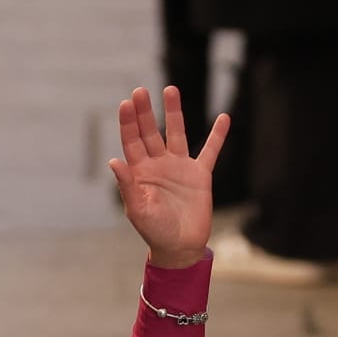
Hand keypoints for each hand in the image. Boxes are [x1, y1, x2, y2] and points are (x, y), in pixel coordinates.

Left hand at [108, 86, 230, 269]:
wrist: (179, 247)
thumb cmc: (154, 231)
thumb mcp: (138, 210)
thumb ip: (127, 186)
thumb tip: (114, 161)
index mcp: (139, 173)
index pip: (132, 142)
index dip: (129, 123)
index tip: (127, 103)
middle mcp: (157, 165)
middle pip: (150, 132)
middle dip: (145, 112)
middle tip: (140, 91)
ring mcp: (179, 168)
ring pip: (176, 133)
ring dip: (174, 112)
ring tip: (170, 89)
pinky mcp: (200, 174)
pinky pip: (210, 150)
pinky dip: (217, 135)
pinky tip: (223, 118)